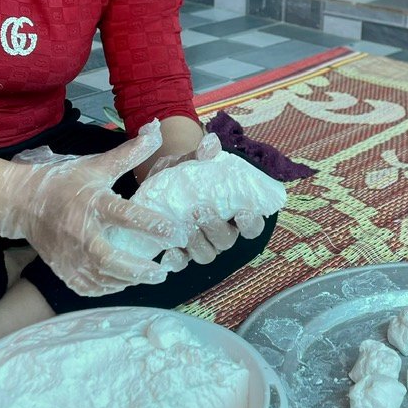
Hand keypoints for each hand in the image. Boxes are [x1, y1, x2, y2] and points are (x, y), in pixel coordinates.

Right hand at [0, 119, 184, 295]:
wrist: (23, 202)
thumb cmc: (65, 182)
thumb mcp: (97, 165)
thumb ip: (129, 154)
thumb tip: (155, 131)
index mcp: (92, 202)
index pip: (125, 215)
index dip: (152, 224)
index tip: (176, 232)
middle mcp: (80, 231)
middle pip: (110, 258)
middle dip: (139, 269)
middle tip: (163, 271)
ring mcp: (69, 254)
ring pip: (101, 277)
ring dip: (128, 280)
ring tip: (149, 276)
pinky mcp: (62, 268)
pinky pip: (87, 287)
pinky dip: (107, 288)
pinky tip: (122, 283)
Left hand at [147, 133, 265, 272]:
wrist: (155, 184)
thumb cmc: (183, 174)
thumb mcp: (191, 162)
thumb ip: (202, 155)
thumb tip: (211, 143)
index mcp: (232, 213)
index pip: (253, 227)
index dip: (252, 224)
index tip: (244, 212)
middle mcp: (219, 233)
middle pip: (227, 241)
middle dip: (216, 228)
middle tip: (202, 210)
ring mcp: (198, 244)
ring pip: (206, 254)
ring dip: (197, 241)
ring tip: (185, 224)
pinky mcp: (177, 252)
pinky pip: (180, 263)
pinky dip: (176, 259)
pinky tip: (170, 250)